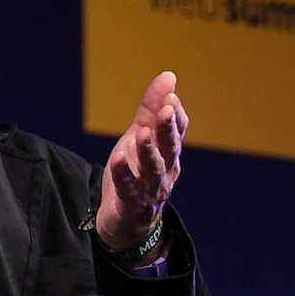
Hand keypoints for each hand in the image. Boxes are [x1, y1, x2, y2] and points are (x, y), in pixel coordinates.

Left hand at [97, 70, 187, 252]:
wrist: (126, 220)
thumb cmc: (136, 172)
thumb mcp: (141, 136)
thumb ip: (151, 109)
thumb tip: (169, 75)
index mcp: (169, 153)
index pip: (177, 132)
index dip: (175, 116)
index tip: (171, 97)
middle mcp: (166, 171)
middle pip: (169, 148)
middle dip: (168, 128)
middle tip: (166, 109)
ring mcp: (151, 190)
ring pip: (152, 169)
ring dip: (148, 150)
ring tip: (142, 133)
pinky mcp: (132, 204)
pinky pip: (128, 188)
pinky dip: (123, 174)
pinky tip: (117, 158)